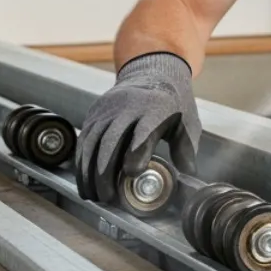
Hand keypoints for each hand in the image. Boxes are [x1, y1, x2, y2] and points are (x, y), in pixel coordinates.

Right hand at [75, 52, 200, 202]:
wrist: (152, 71)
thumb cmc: (173, 103)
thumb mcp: (187, 122)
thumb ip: (186, 148)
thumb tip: (188, 172)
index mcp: (154, 108)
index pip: (142, 131)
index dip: (136, 152)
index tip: (133, 174)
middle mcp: (127, 107)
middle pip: (111, 140)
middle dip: (106, 172)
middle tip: (108, 198)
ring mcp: (108, 109)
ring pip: (92, 142)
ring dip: (89, 171)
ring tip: (93, 196)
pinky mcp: (95, 113)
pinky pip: (84, 139)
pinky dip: (81, 162)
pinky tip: (84, 180)